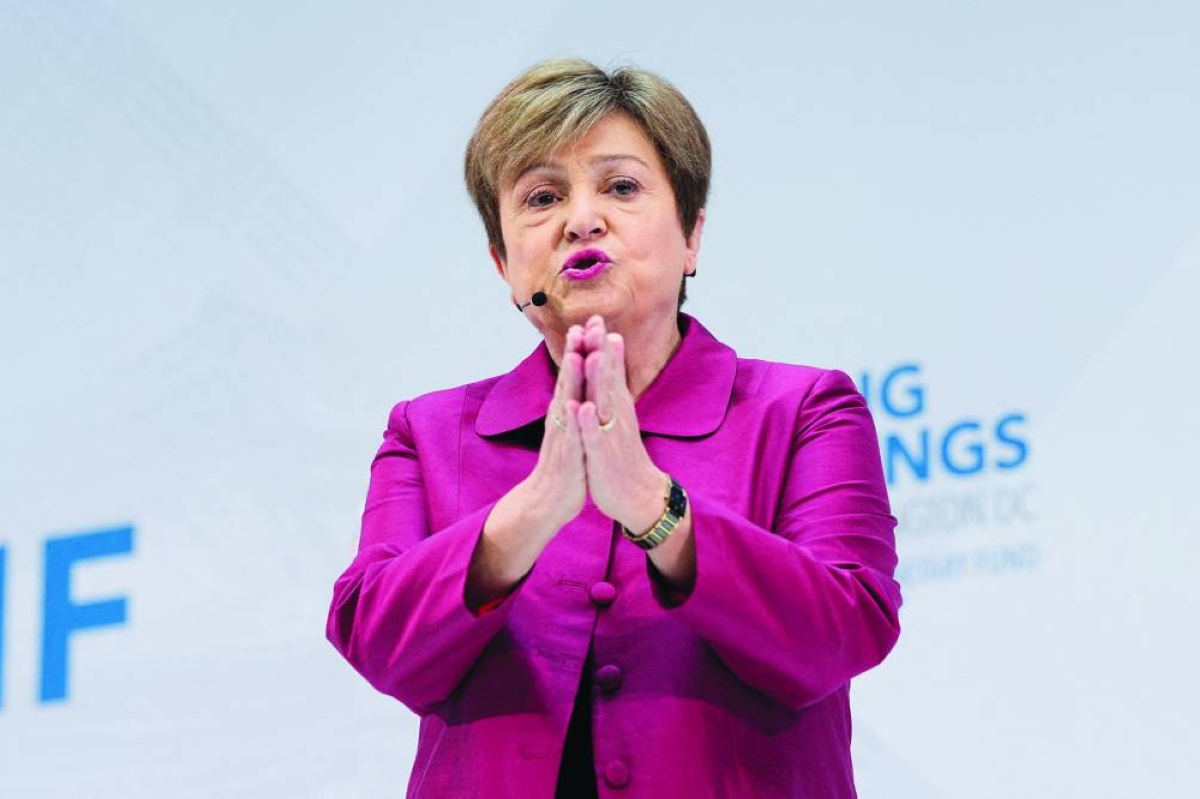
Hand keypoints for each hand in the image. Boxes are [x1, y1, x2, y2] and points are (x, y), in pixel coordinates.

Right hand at [469, 327, 588, 605]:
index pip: (575, 374)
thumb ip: (575, 403)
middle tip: (582, 324)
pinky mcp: (565, 456)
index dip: (582, 348)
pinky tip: (576, 405)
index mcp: (567, 410)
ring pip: (566, 402)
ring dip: (571, 379)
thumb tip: (579, 381)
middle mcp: (561, 418)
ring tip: (577, 354)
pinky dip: (573, 420)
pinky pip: (569, 436)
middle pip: (568, 379)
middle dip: (576, 352)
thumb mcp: (573, 428)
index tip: (590, 321)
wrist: (548, 501)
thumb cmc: (566, 463)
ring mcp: (562, 435)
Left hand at [576, 316, 667, 534]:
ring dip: (598, 380)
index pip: (610, 369)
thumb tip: (612, 356)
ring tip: (592, 355)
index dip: (602, 343)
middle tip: (595, 322)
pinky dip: (589, 422)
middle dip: (600, 350)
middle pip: (607, 377)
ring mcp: (611, 434)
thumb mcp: (619, 416)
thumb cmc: (622, 453)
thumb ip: (615, 385)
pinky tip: (584, 407)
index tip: (594, 316)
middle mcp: (617, 415)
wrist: (638, 495)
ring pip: (603, 403)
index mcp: (617, 405)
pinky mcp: (603, 455)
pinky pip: (595, 437)